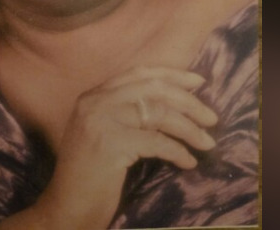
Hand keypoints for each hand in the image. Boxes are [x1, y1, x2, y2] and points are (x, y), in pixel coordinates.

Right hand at [22, 66, 218, 228]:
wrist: (66, 206)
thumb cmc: (90, 175)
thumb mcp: (105, 133)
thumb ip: (126, 113)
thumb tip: (174, 103)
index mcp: (93, 95)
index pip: (139, 74)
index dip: (173, 75)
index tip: (199, 82)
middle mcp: (95, 101)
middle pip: (154, 89)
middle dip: (189, 102)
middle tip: (212, 118)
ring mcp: (101, 120)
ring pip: (159, 113)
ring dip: (190, 129)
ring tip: (208, 144)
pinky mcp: (110, 143)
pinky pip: (157, 142)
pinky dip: (178, 151)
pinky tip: (188, 162)